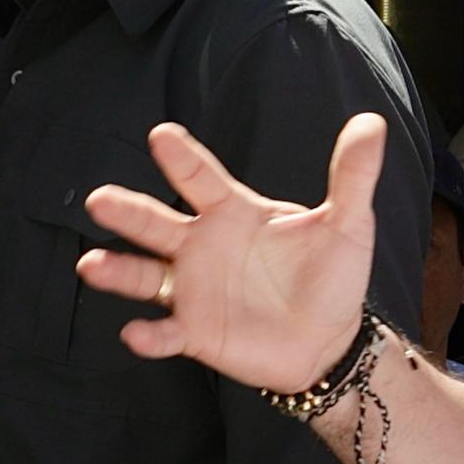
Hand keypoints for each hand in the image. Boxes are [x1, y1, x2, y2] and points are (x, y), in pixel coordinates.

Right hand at [77, 113, 387, 393]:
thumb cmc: (332, 277)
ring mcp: (193, 289)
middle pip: (157, 223)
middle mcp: (202, 246)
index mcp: (234, 213)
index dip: (183, 158)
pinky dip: (149, 335)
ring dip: (118, 271)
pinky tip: (137, 332)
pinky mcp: (195, 331)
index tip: (161, 136)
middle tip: (100, 199)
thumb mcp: (348, 225)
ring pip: (144, 275)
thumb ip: (353, 175)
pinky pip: (164, 333)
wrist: (330, 341)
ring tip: (92, 265)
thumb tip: (371, 122)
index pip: (203, 178)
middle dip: (128, 211)